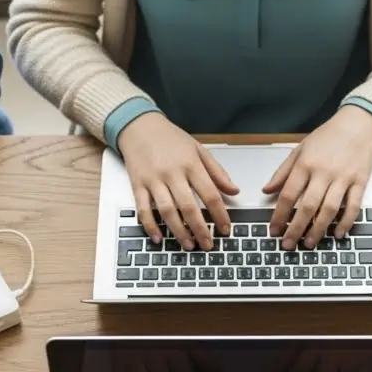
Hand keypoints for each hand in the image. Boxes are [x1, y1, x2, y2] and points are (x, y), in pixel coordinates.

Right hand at [119, 112, 238, 250]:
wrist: (139, 126)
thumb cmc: (170, 138)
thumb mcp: (199, 149)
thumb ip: (217, 171)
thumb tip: (234, 190)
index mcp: (191, 164)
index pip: (210, 194)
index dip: (220, 214)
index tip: (226, 229)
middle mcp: (172, 173)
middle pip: (189, 207)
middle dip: (200, 229)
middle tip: (208, 245)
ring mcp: (153, 180)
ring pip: (167, 211)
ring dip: (178, 232)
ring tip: (189, 245)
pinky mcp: (137, 185)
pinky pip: (143, 209)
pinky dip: (150, 226)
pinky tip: (159, 238)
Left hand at [264, 105, 371, 250]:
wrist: (358, 124)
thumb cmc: (328, 137)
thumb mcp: (300, 149)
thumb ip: (283, 171)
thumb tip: (267, 190)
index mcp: (305, 164)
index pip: (288, 195)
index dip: (279, 216)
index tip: (274, 231)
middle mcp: (323, 172)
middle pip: (307, 206)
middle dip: (296, 229)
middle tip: (288, 244)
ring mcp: (343, 178)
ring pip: (329, 209)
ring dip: (319, 229)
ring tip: (309, 243)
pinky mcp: (360, 182)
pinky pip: (353, 206)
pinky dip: (346, 222)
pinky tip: (338, 234)